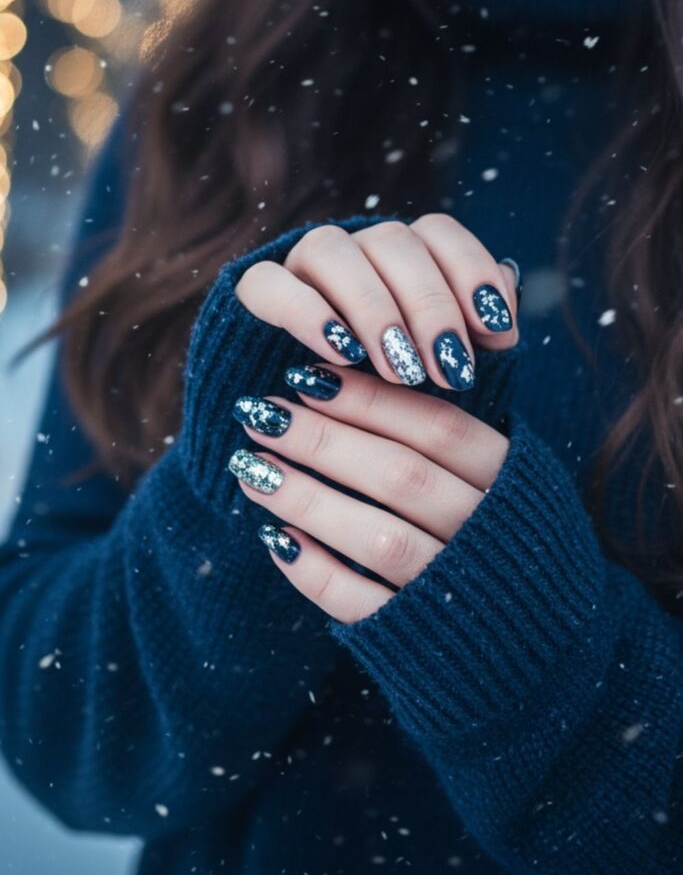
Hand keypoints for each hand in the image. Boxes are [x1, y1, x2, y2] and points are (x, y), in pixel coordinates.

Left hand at [228, 364, 508, 622]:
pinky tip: (275, 537)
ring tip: (250, 467)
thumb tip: (371, 382)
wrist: (552, 666)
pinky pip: (360, 605)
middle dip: (323, 440)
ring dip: (307, 499)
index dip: (371, 398)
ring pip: (376, 538)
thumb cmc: (515, 551)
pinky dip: (315, 570)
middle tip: (262, 413)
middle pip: (401, 475)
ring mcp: (457, 594)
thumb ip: (459, 447)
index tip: (307, 376)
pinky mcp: (420, 643)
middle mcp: (490, 538)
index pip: (439, 428)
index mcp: (518, 487)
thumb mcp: (517, 488)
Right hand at [234, 214, 520, 391]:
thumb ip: (471, 344)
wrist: (298, 445)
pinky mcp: (251, 297)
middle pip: (393, 242)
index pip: (438, 233)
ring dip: (373, 307)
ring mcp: (297, 266)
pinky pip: (271, 284)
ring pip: (331, 250)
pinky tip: (341, 354)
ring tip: (401, 371)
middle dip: (429, 306)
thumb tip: (507, 311)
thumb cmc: (383, 412)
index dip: (472, 272)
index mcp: (399, 258)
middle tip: (448, 371)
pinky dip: (307, 313)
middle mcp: (351, 250)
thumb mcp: (437, 385)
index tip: (497, 330)